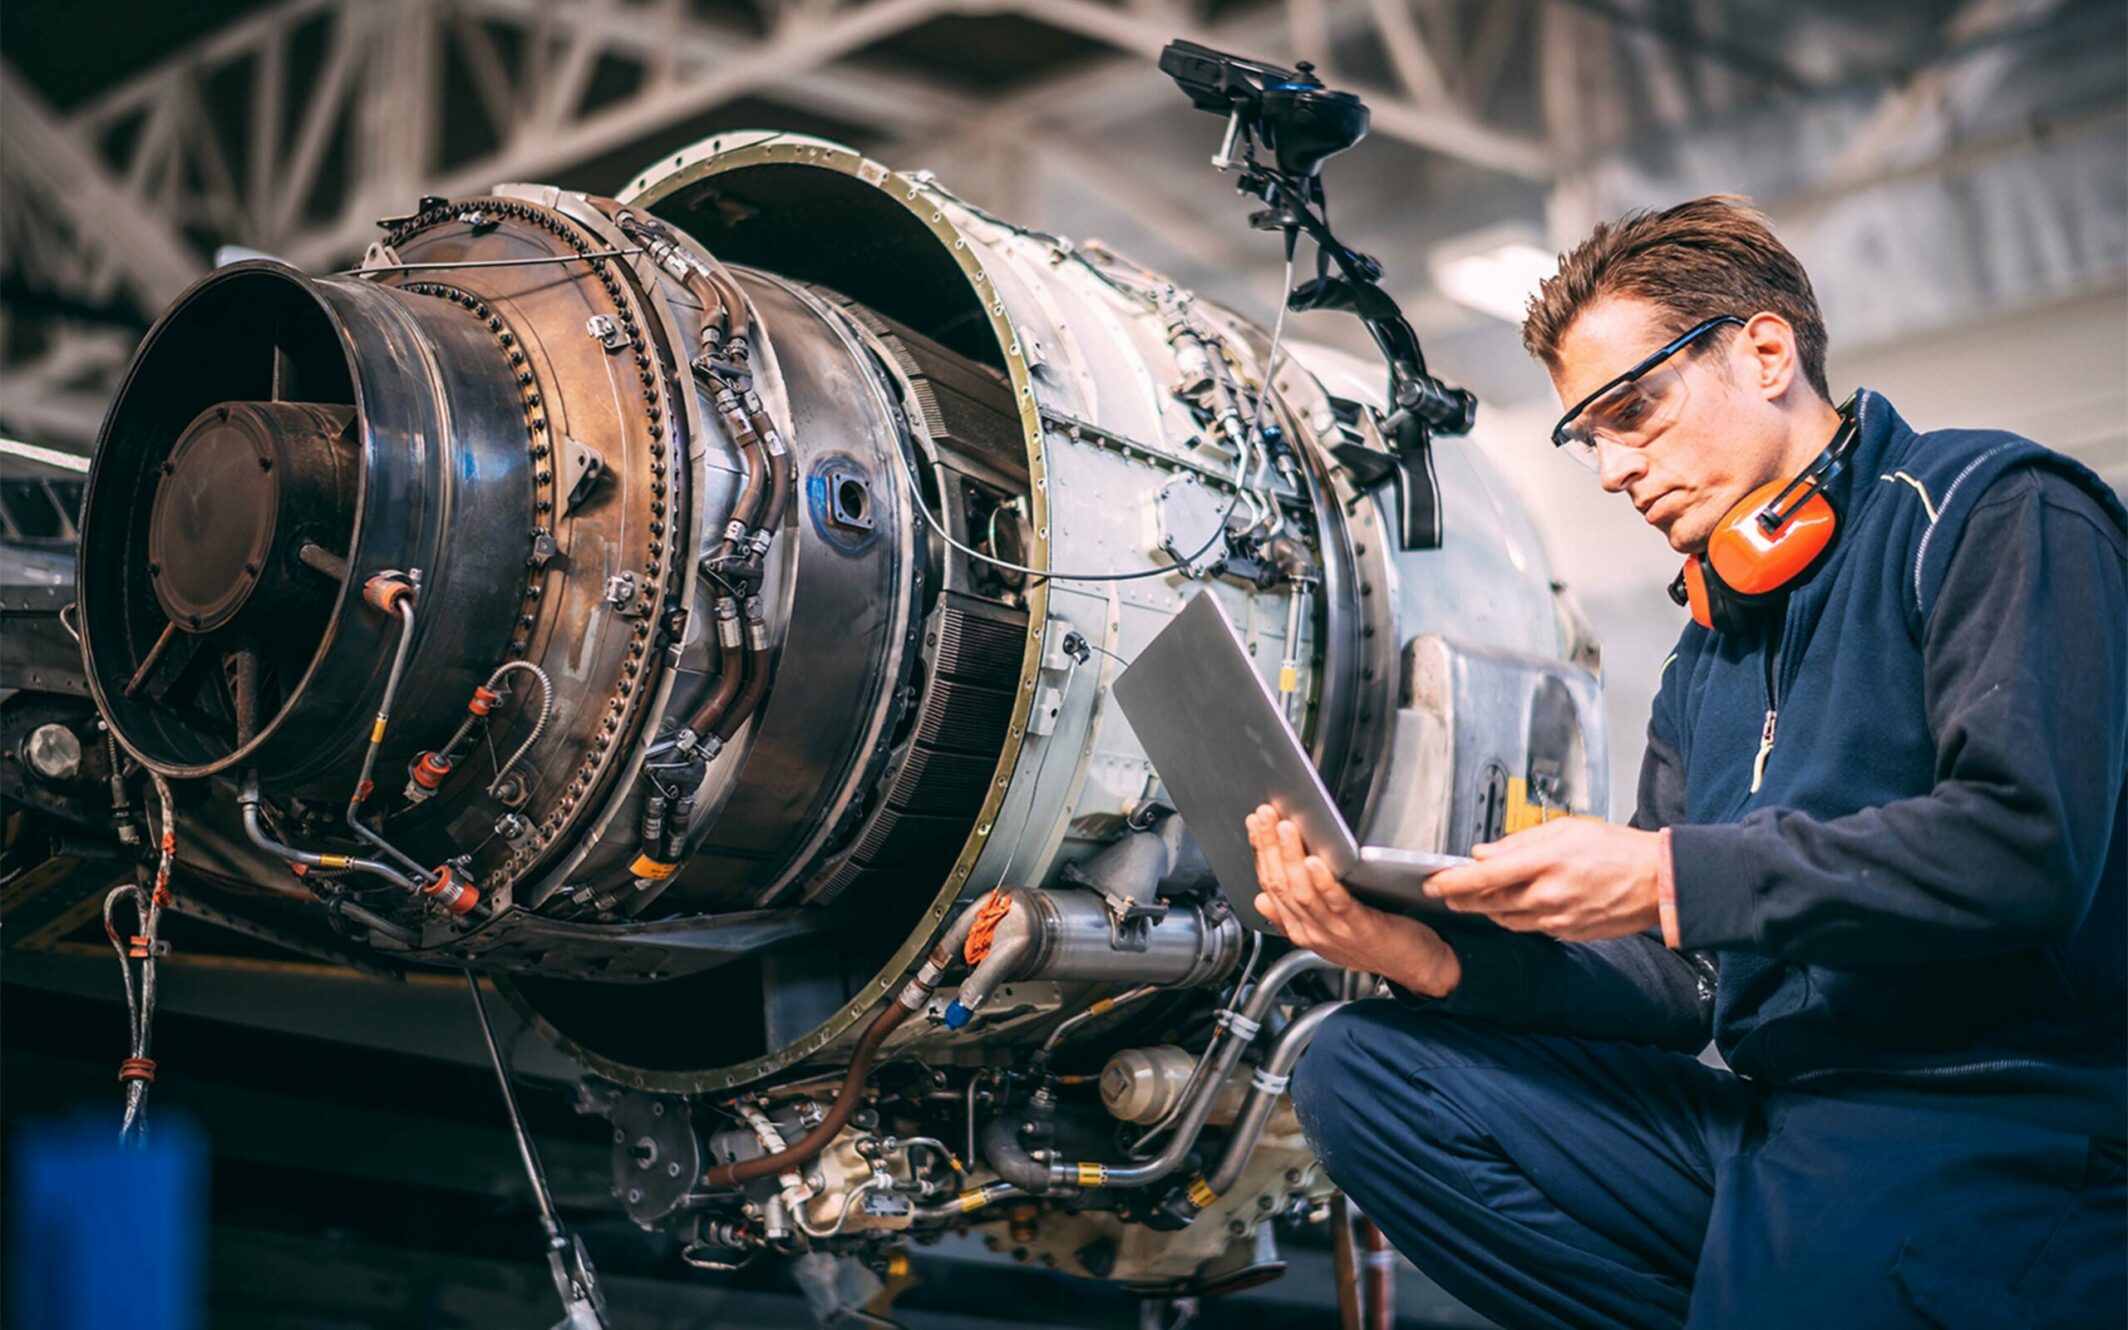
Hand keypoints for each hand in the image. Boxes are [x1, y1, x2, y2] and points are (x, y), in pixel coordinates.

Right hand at [1246, 805, 1461, 997]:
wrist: (1415, 967)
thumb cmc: (1376, 943)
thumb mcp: (1326, 931)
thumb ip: (1293, 915)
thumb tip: (1262, 899)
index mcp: (1300, 929)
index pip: (1270, 886)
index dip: (1261, 852)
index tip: (1256, 825)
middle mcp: (1312, 931)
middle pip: (1280, 886)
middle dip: (1269, 847)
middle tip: (1264, 816)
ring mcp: (1334, 931)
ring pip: (1302, 892)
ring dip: (1290, 857)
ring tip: (1285, 829)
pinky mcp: (1360, 928)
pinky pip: (1336, 904)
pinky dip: (1322, 882)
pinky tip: (1315, 863)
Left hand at [1424, 818, 1662, 940]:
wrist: (1657, 881)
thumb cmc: (1617, 849)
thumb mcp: (1565, 830)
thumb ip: (1519, 843)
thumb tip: (1484, 853)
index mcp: (1545, 862)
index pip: (1484, 876)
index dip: (1452, 881)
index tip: (1433, 882)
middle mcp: (1547, 894)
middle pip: (1487, 902)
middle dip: (1462, 898)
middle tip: (1446, 892)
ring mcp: (1557, 918)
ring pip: (1504, 918)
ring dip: (1486, 908)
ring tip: (1477, 897)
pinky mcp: (1567, 932)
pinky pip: (1529, 927)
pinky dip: (1514, 917)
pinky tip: (1513, 906)